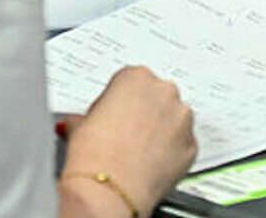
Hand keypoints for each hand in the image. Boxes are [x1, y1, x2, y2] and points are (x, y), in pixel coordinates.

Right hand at [63, 66, 195, 214]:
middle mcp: (165, 92)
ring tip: (136, 152)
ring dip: (160, 132)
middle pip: (155, 98)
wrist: (109, 189)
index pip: (128, 83)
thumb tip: (74, 124)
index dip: (117, 103)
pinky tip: (151, 164)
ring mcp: (182, 118)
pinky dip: (170, 153)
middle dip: (142, 114)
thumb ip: (81, 119)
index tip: (111, 117)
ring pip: (173, 120)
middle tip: (123, 135)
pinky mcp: (192, 146)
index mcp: (137, 77)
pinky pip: (182, 146)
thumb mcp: (78, 127)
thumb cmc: (95, 154)